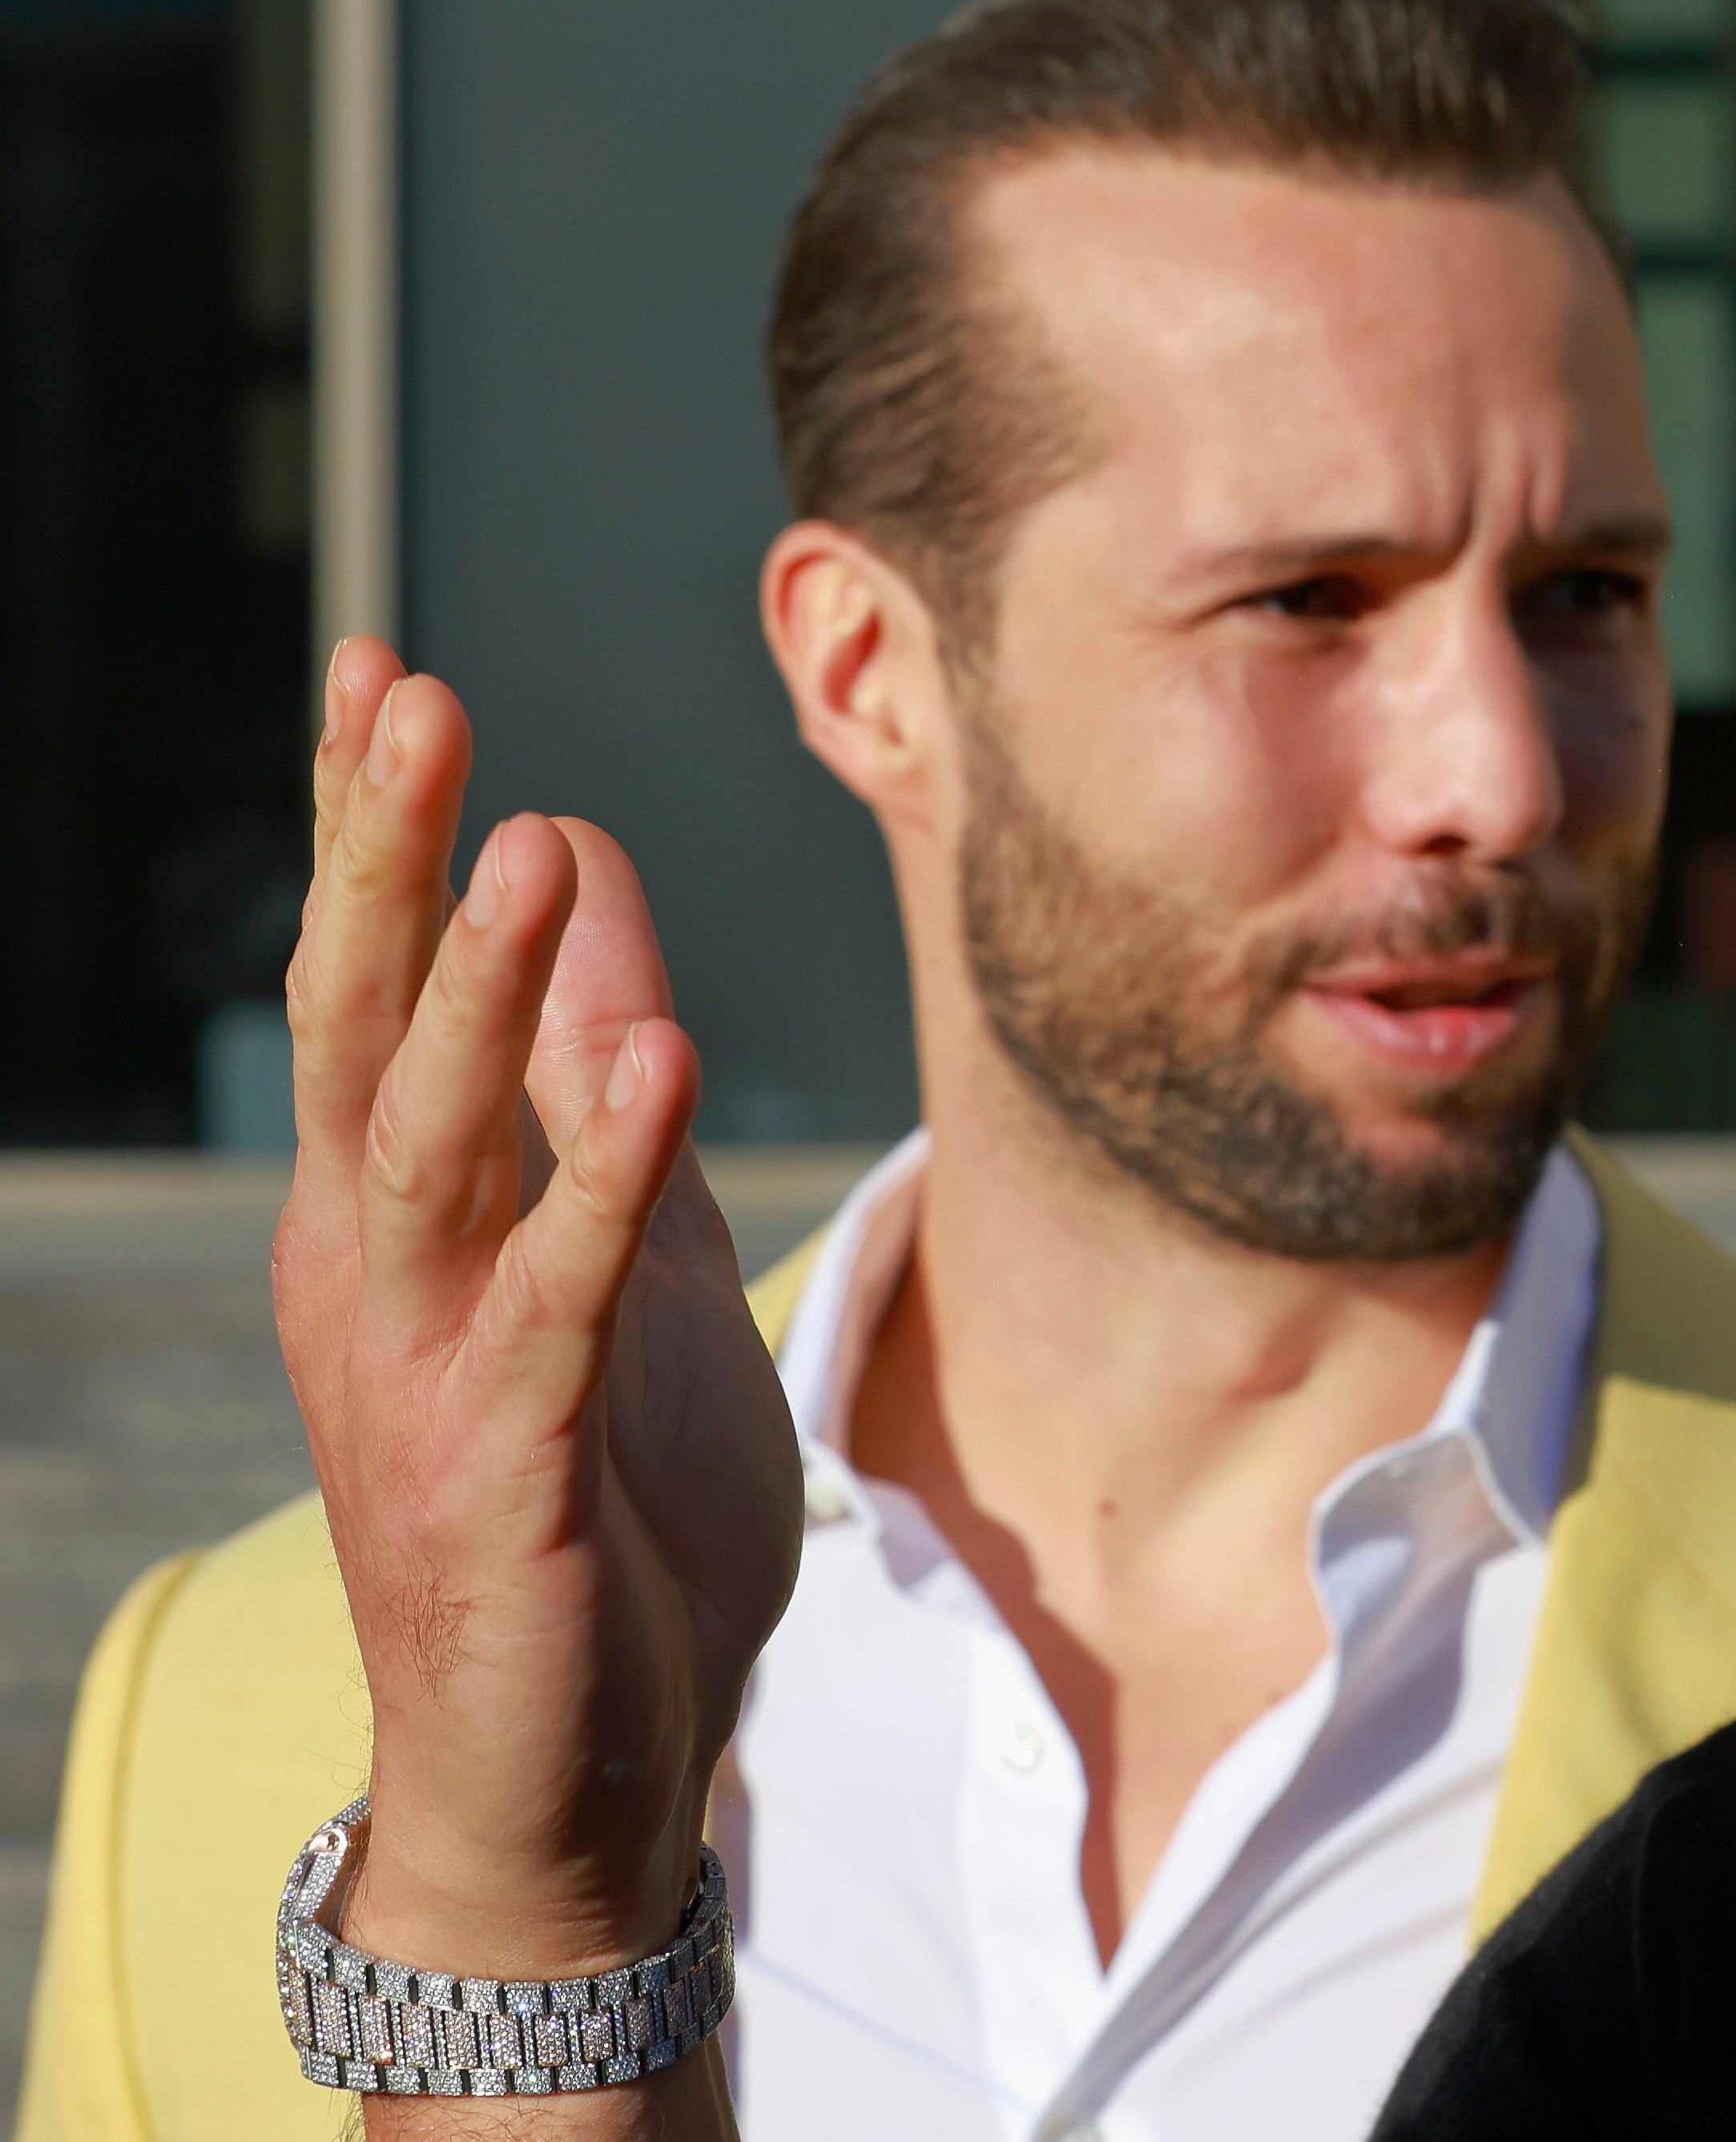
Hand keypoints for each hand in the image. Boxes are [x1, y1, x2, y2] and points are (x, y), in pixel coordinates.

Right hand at [275, 641, 798, 2121]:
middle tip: (412, 699)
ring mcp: (428, 1375)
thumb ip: (595, 1083)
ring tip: (527, 843)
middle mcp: (379, 1276)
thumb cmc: (593, 1513)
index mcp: (398, 1220)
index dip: (371, 833)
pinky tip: (653, 1064)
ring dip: (477, 995)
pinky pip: (552, 1303)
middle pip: (362, 1033)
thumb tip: (595, 890)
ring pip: (429, 1147)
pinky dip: (600, 1181)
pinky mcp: (505, 1472)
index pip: (370, 989)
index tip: (385, 671)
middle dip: (381, 866)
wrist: (570, 1784)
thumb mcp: (614, 1256)